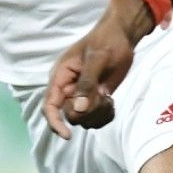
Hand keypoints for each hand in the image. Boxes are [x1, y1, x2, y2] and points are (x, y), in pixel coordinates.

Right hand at [43, 0, 151, 137]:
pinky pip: (96, 119)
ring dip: (98, 114)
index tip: (67, 136)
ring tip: (109, 98)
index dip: (55, 123)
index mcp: (61, 77)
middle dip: (88, 112)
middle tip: (104, 97)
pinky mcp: (95, 99)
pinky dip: (105, 115)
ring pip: (84, 120)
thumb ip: (87, 83)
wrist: (122, 36)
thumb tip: (78, 108)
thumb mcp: (98, 58)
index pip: (50, 106)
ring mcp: (81, 96)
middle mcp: (68, 89)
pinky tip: (111, 102)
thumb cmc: (107, 41)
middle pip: (70, 117)